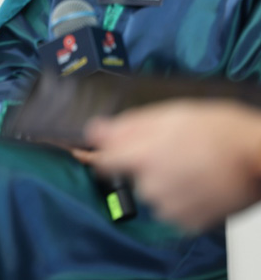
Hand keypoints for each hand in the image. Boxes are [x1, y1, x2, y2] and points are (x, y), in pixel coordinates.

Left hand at [84, 99, 260, 229]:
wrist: (258, 157)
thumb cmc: (218, 131)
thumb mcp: (169, 114)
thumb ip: (127, 126)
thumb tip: (94, 131)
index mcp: (142, 158)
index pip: (103, 163)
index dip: (106, 155)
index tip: (112, 151)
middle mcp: (151, 187)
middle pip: (133, 177)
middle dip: (146, 165)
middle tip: (174, 152)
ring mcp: (170, 208)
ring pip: (154, 194)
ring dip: (166, 182)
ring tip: (192, 167)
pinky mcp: (188, 224)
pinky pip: (174, 210)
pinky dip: (183, 199)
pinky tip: (200, 184)